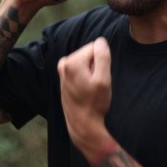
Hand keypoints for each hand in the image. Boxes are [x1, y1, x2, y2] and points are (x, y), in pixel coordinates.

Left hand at [58, 38, 111, 156]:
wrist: (82, 125)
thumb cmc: (94, 104)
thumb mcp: (103, 80)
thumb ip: (102, 56)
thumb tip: (100, 41)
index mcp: (72, 62)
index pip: (96, 47)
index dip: (102, 62)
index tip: (99, 78)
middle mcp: (64, 63)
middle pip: (89, 53)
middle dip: (96, 66)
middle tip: (95, 84)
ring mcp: (62, 70)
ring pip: (86, 61)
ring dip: (91, 72)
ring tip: (90, 88)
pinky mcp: (64, 76)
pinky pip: (81, 68)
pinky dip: (85, 76)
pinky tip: (85, 89)